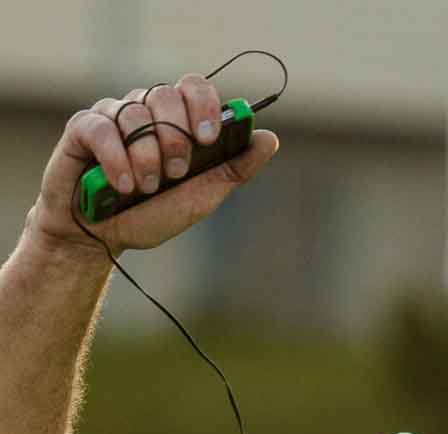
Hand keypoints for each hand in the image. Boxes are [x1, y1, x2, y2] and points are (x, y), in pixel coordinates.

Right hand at [25, 74, 278, 259]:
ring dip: (147, 159)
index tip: (208, 138)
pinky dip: (117, 161)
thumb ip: (235, 168)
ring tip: (147, 189)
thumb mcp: (203, 196)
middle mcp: (146, 111)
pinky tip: (123, 186)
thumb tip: (270, 138)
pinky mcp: (82, 127)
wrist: (104, 237)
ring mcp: (113, 116)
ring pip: (135, 115)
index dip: (203, 106)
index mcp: (177, 121)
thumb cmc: (154, 214)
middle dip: (176, 139)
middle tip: (176, 173)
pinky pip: (102, 129)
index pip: (193, 87)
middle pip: (165, 95)